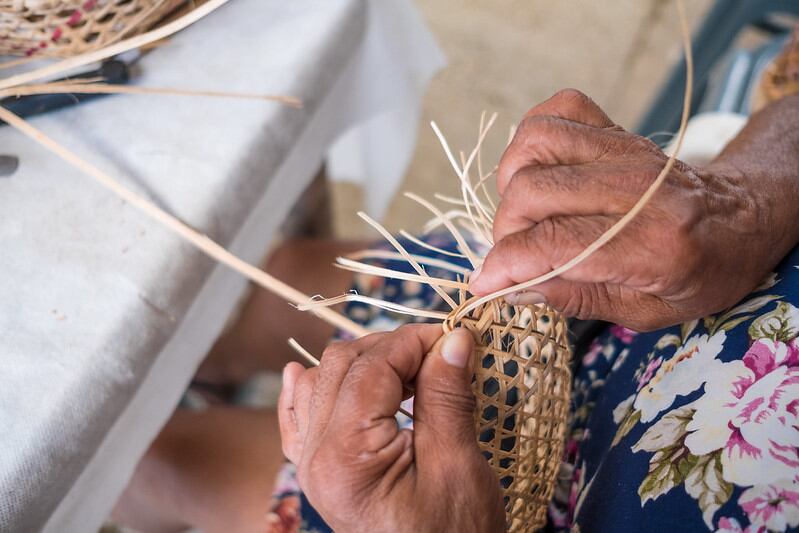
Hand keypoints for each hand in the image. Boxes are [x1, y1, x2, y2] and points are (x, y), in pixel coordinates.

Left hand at [278, 324, 505, 531]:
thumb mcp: (457, 465)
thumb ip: (447, 396)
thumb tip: (453, 338)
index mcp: (348, 455)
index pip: (373, 368)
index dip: (414, 341)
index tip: (453, 334)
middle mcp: (317, 455)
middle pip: (341, 366)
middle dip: (391, 347)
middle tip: (439, 351)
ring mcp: (311, 463)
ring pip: (320, 381)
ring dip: (362, 361)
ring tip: (408, 367)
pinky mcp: (318, 470)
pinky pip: (297, 416)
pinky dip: (307, 388)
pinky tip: (308, 372)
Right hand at [469, 89, 798, 330]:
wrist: (743, 218)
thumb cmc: (700, 273)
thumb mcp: (648, 311)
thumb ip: (578, 299)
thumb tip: (514, 288)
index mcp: (653, 244)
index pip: (554, 243)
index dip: (504, 265)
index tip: (485, 283)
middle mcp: (636, 187)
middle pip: (532, 191)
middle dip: (506, 231)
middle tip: (517, 254)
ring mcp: (627, 149)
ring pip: (535, 143)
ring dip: (513, 183)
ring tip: (527, 213)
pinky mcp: (619, 127)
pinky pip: (556, 110)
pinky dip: (532, 138)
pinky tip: (539, 170)